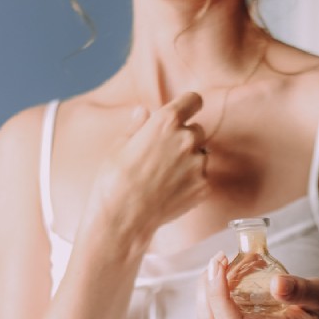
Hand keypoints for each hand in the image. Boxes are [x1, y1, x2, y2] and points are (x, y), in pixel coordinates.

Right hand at [89, 92, 210, 233]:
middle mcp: (187, 139)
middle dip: (185, 138)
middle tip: (165, 155)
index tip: (186, 111)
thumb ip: (137, 126)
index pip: (193, 100)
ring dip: (190, 161)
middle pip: (197, 130)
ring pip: (201, 155)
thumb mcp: (119, 145)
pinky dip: (191, 182)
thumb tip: (143, 112)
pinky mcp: (203, 187)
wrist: (123, 217)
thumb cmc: (115, 179)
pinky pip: (202, 178)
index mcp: (166, 122)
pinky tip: (171, 191)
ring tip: (165, 177)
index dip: (189, 105)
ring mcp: (198, 164)